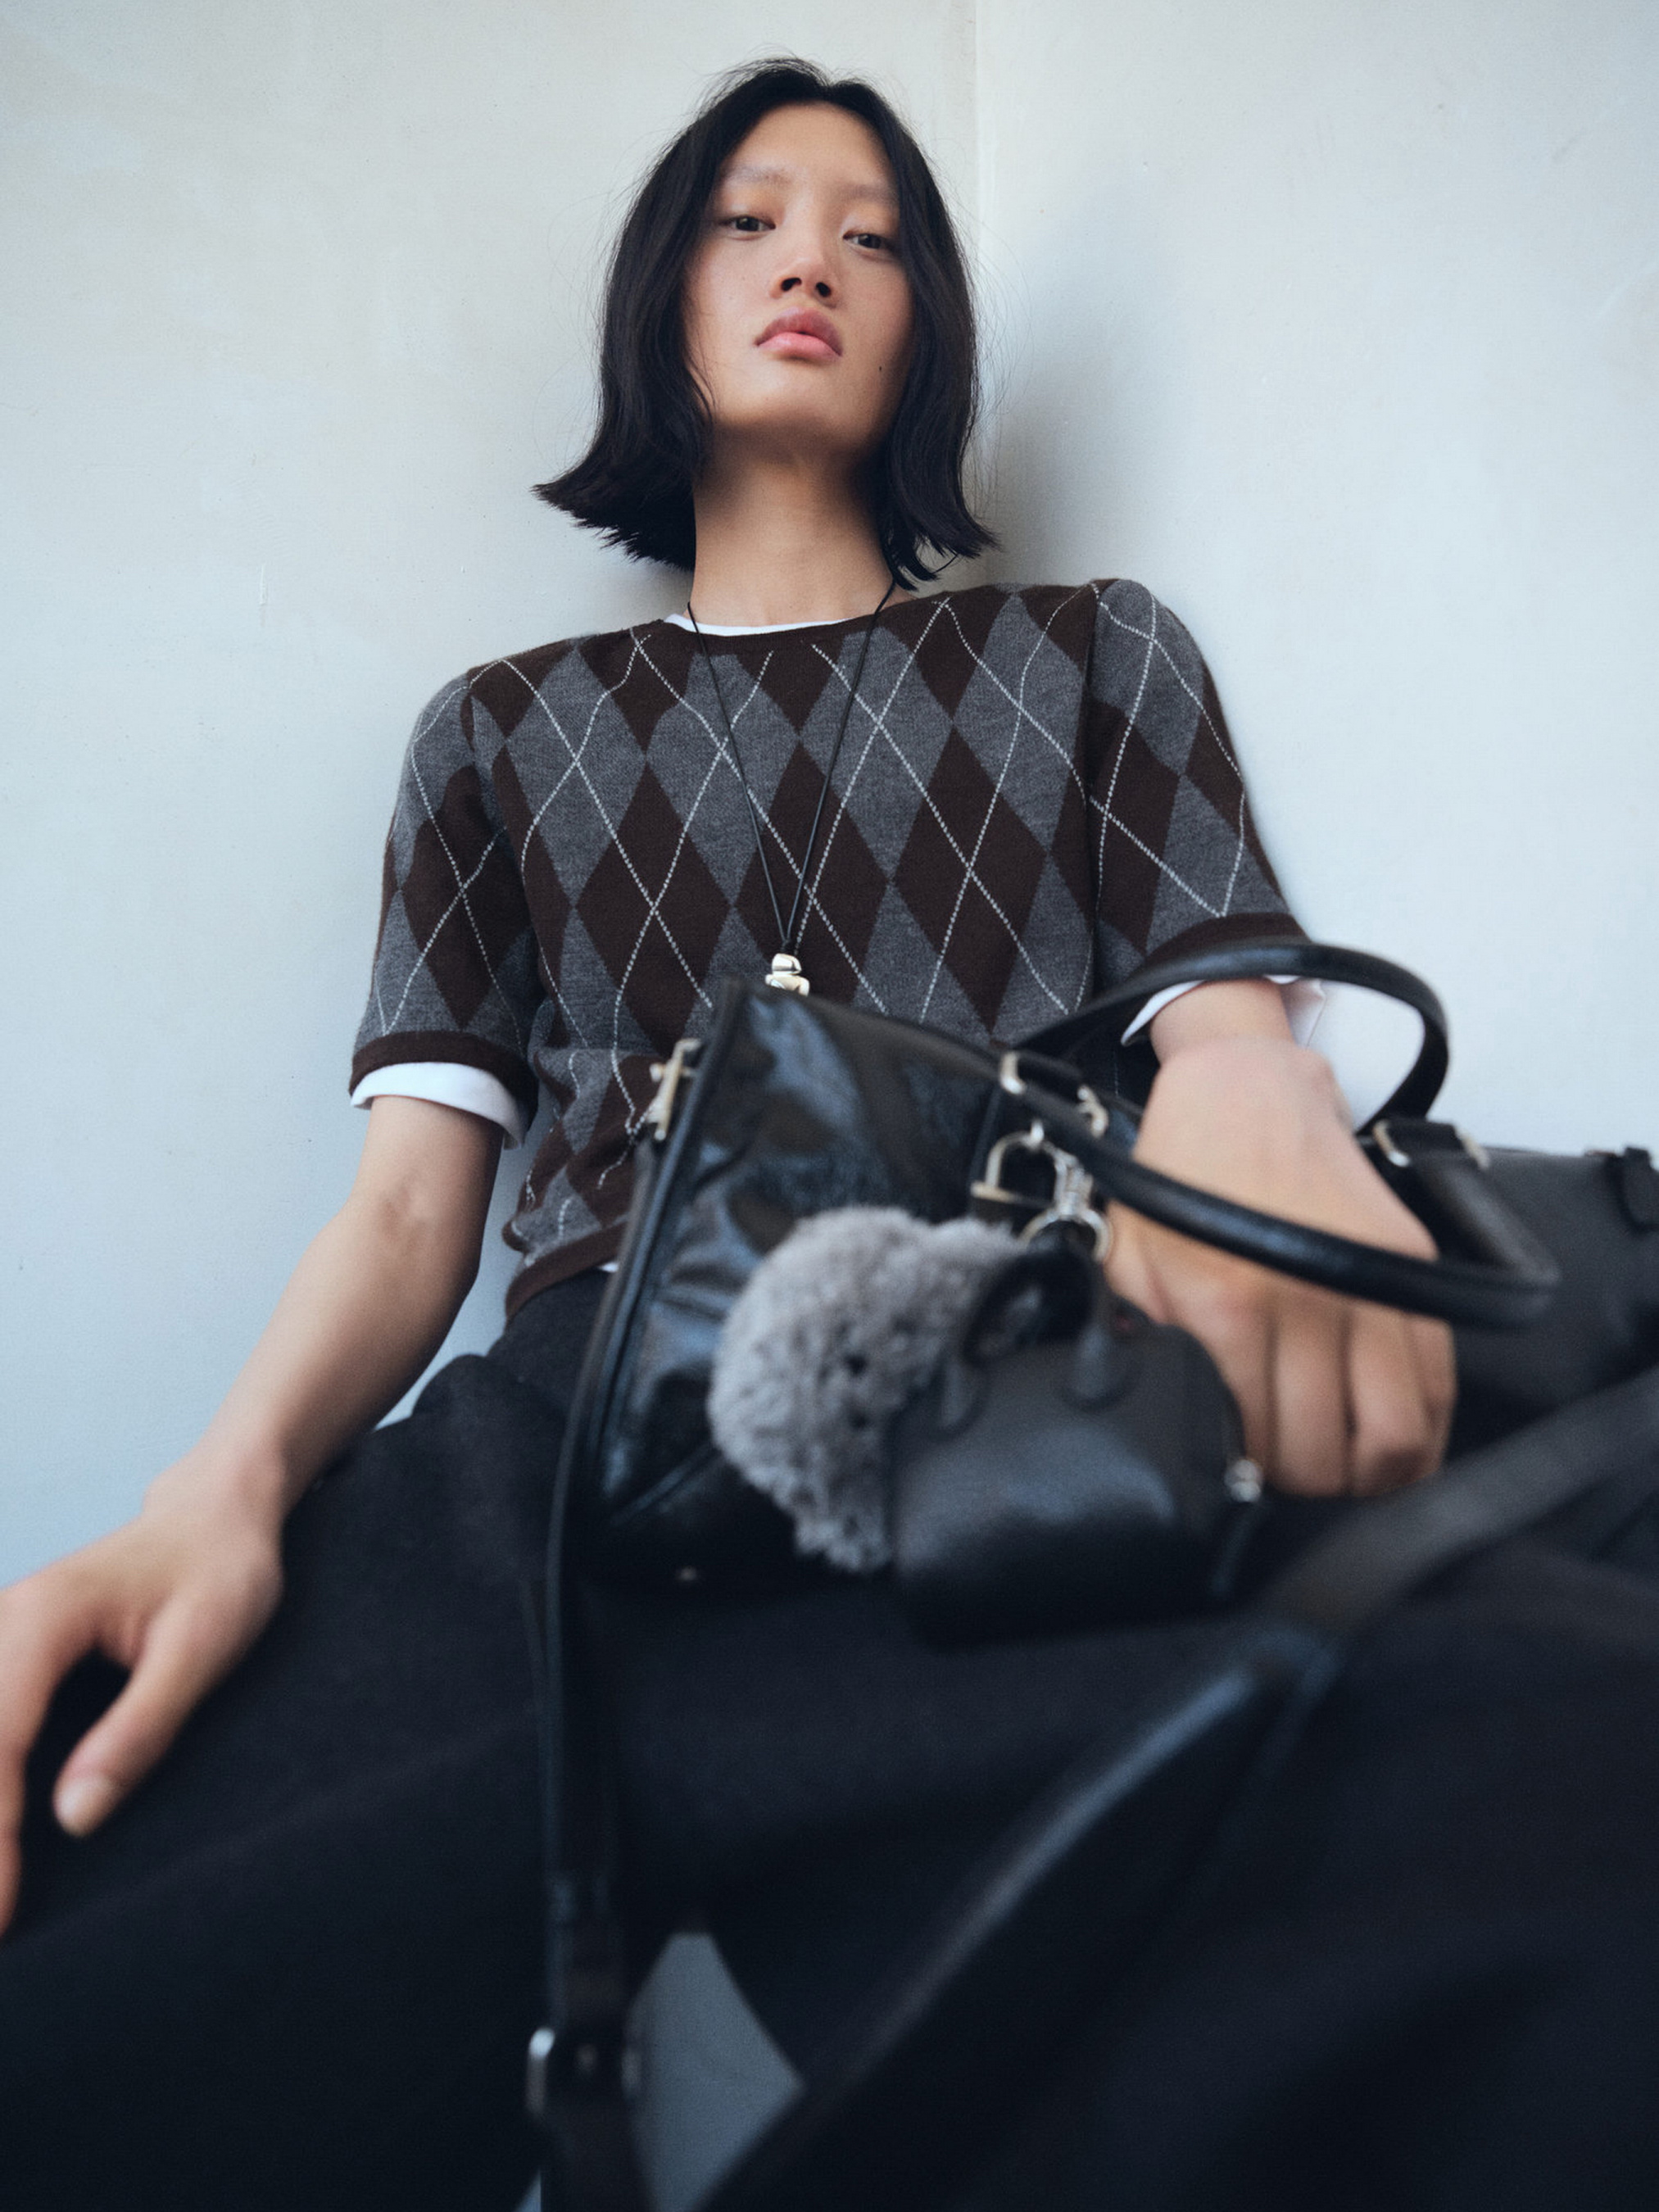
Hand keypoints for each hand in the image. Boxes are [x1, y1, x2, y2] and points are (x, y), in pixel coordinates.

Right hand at [0, 1463, 283, 1935]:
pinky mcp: (8, 1659)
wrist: (218, 1512)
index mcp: (41, 1619)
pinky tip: (0, 1841)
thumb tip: (73, 1820)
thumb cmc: (221, 1571)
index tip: (0, 1913)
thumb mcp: (201, 1649)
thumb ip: (141, 1729)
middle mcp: (1, 1625)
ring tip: (0, 1891)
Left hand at [1106, 1022, 1454, 1496]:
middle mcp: (1304, 1299)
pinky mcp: (1410, 1268)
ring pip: (1398, 1435)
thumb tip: (1169, 1431)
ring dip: (1371, 1476)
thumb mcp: (1127, 1260)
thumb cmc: (1178, 1177)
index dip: (1252, 1480)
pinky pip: (1438, 1383)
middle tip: (1288, 1479)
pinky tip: (1388, 1444)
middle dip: (1307, 1486)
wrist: (1244, 1091)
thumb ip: (1141, 1345)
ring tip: (1340, 1471)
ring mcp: (1368, 1284)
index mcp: (1224, 1304)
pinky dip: (1421, 1433)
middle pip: (1329, 1455)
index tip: (1243, 1478)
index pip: (1259, 1445)